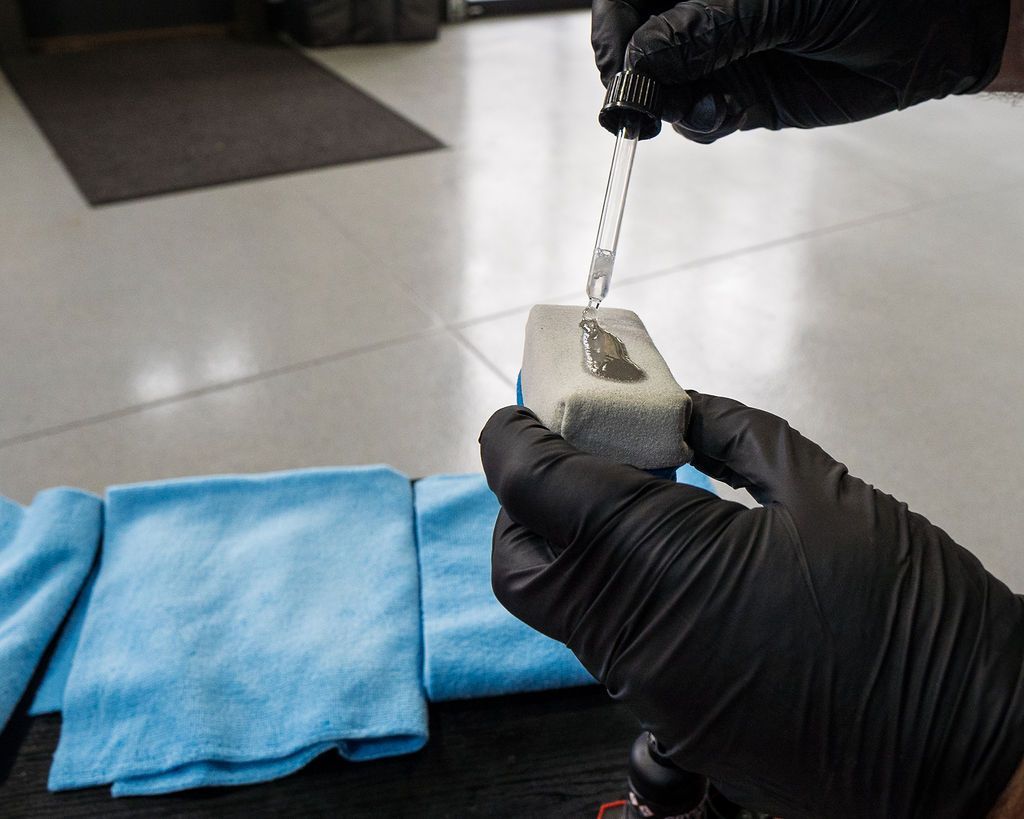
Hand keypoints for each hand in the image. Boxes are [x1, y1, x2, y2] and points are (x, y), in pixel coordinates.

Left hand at [479, 395, 1023, 816]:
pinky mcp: (671, 721)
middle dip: (525, 500)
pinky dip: (614, 590)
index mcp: (662, 557)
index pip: (534, 486)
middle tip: (572, 457)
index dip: (512, 437)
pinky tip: (672, 559)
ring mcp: (646, 687)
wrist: (971, 751)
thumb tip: (676, 412)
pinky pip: (608, 644)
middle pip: (519, 558)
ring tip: (631, 497)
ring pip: (558, 605)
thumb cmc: (910, 617)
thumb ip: (731, 434)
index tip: (520, 410)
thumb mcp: (823, 492)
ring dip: (569, 545)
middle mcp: (631, 633)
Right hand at [591, 0, 1010, 141]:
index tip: (619, 62)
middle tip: (640, 107)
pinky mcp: (736, 95)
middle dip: (633, 77)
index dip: (613, 26)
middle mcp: (700, 11)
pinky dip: (699, 124)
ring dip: (669, 107)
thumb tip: (640, 60)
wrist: (932, 32)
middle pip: (634, 43)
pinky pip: (694, 118)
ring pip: (660, 88)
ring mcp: (715, 55)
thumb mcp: (782, 0)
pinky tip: (723, 113)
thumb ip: (708, 27)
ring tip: (705, 108)